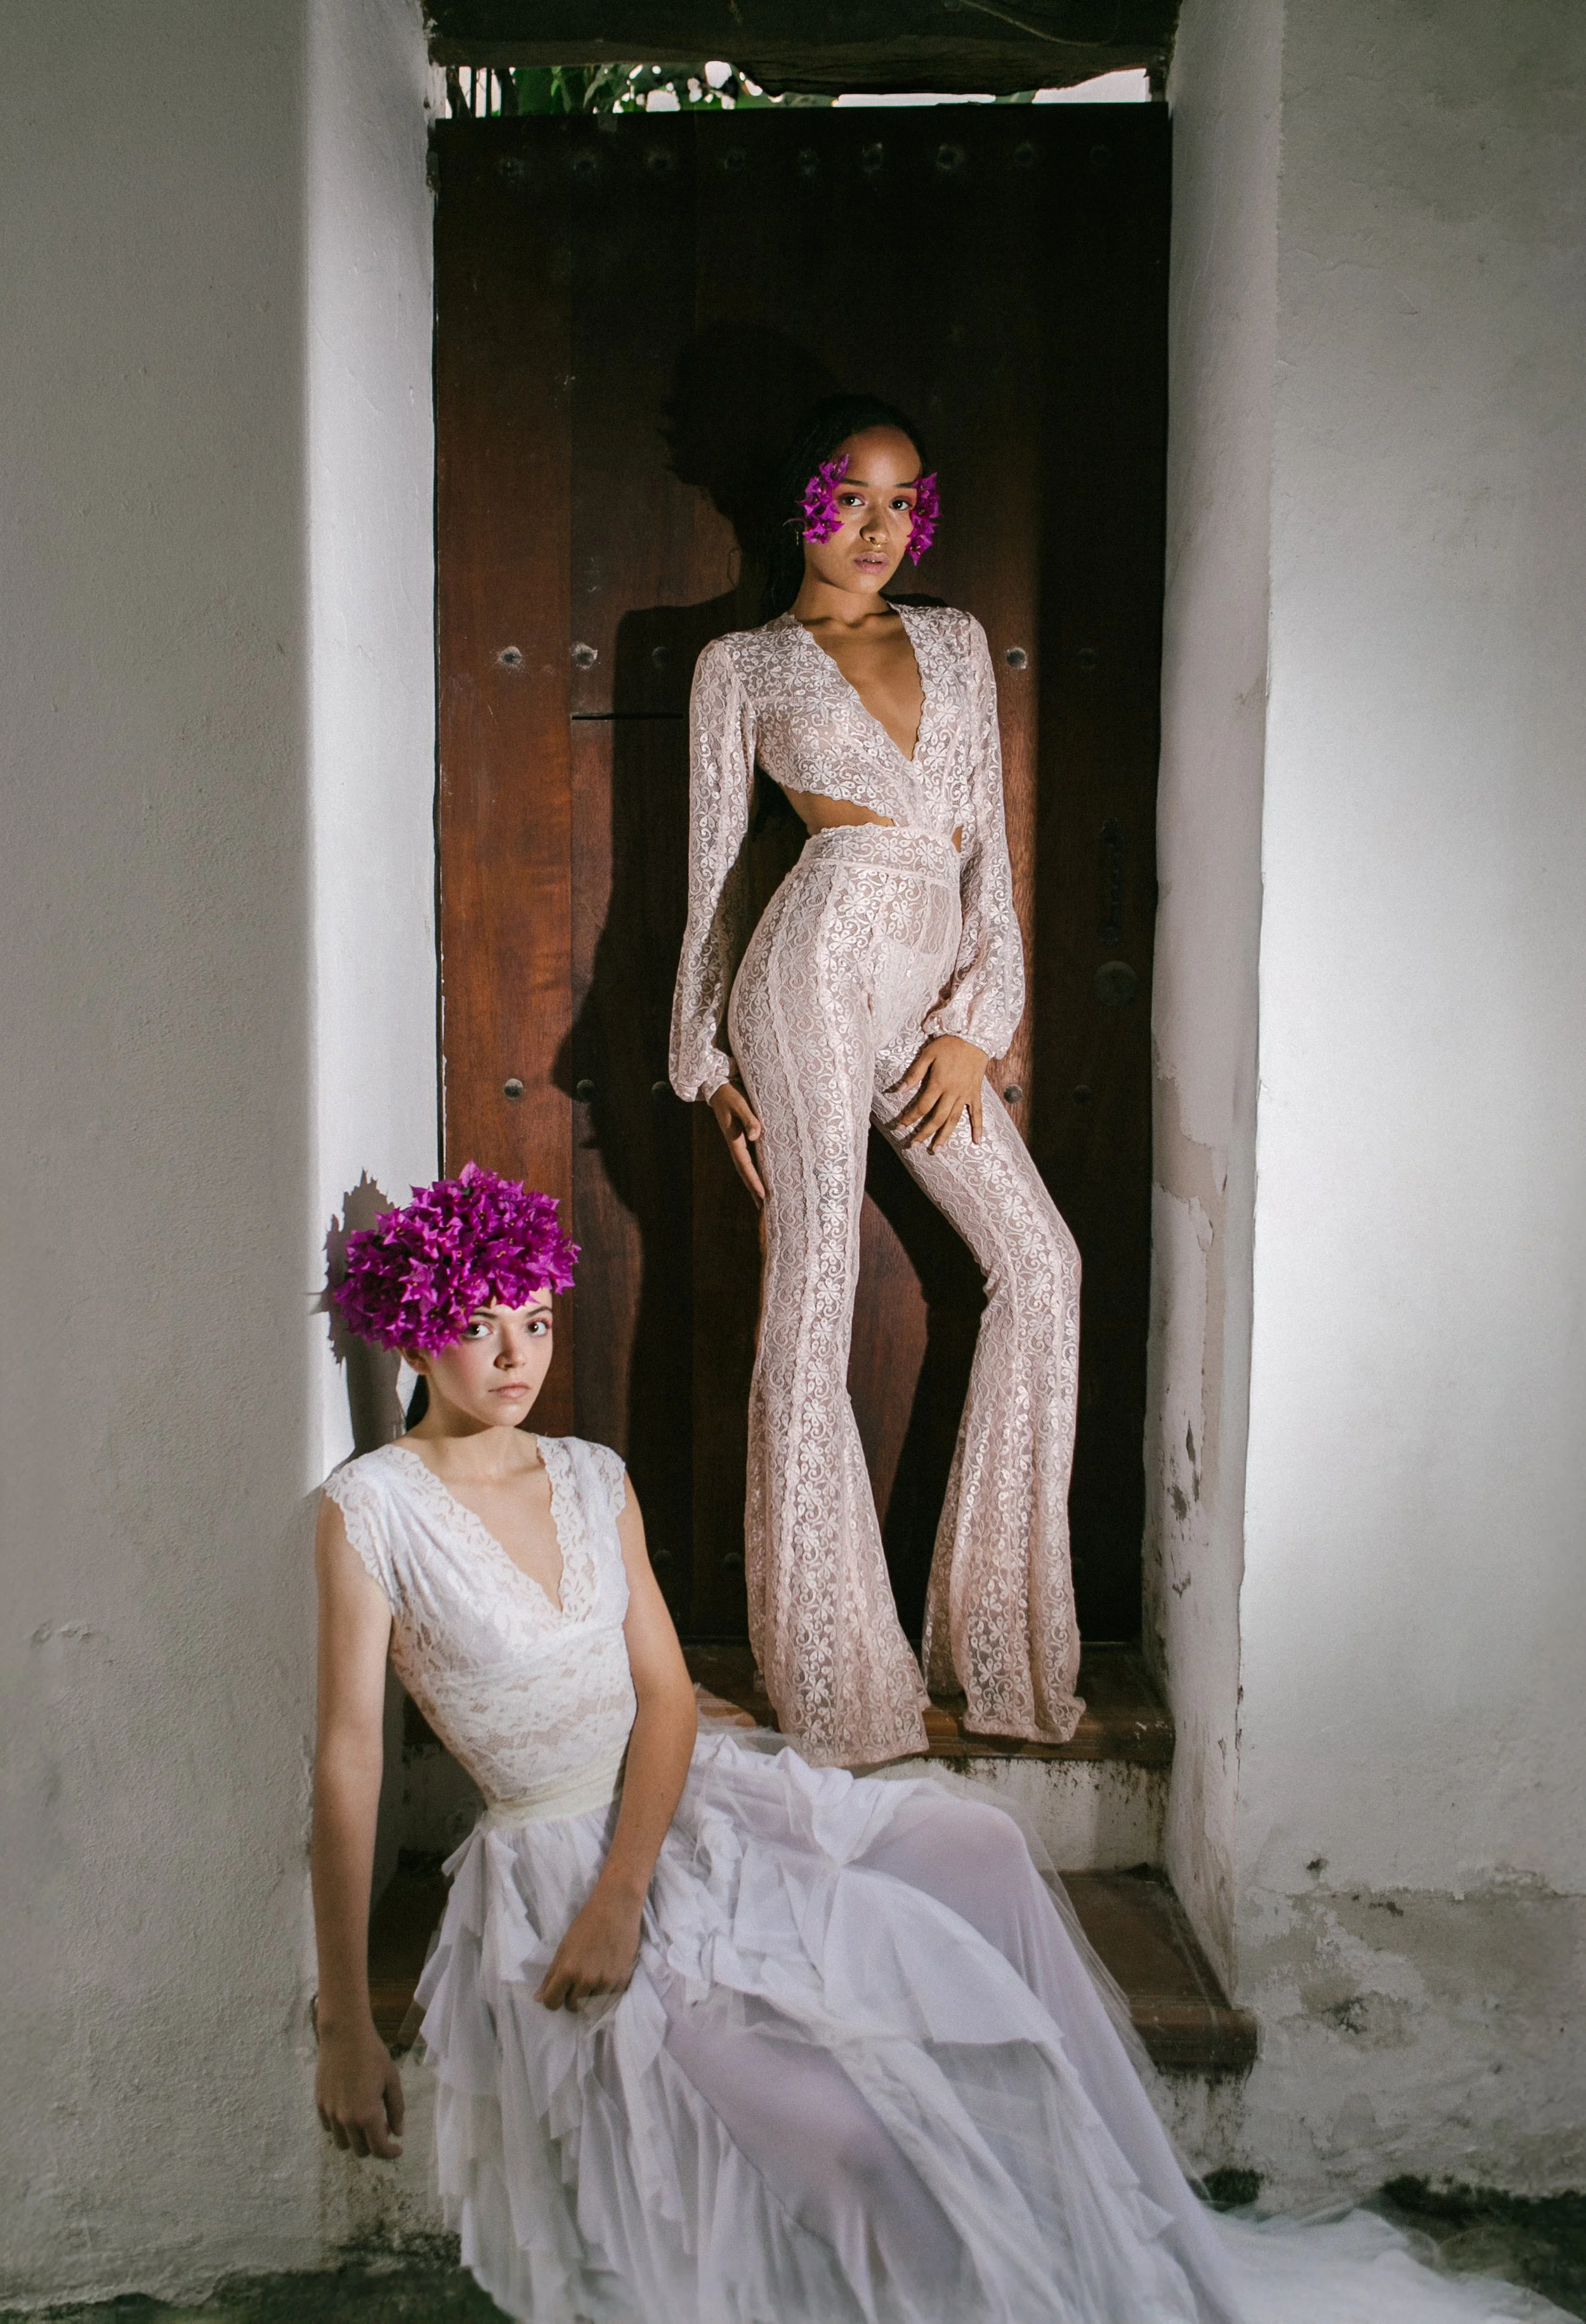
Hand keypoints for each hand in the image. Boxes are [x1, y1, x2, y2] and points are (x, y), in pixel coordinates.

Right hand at [315, 2017, 404, 2159]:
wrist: (344, 2035)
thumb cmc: (373, 2055)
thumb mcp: (392, 2080)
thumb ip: (396, 2109)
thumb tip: (398, 2133)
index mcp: (367, 2114)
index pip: (379, 2149)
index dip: (390, 2154)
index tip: (397, 2150)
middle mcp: (346, 2119)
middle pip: (361, 2150)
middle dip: (374, 2144)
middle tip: (383, 2126)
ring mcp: (330, 2113)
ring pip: (343, 2144)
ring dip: (356, 2139)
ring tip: (365, 2120)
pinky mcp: (320, 2105)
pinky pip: (330, 2129)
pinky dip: (341, 2128)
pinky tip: (350, 2111)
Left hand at [536, 1882, 643, 2010]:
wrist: (616, 1908)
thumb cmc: (586, 1924)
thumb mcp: (563, 1947)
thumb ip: (551, 1975)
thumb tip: (538, 1999)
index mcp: (568, 1970)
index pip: (552, 2003)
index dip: (553, 1999)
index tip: (558, 1992)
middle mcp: (586, 1980)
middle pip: (573, 2007)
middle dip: (572, 1997)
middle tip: (577, 1982)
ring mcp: (605, 1982)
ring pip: (591, 2007)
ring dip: (589, 1997)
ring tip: (593, 1978)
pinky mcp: (622, 1981)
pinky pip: (608, 2002)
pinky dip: (604, 1994)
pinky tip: (605, 1977)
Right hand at [708, 1081, 764, 1204]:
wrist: (718, 1085)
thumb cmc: (730, 1093)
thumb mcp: (740, 1103)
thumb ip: (749, 1118)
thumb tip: (756, 1136)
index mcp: (734, 1139)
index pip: (745, 1165)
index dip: (754, 1181)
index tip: (763, 1196)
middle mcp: (735, 1143)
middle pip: (744, 1172)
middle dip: (753, 1189)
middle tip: (763, 1208)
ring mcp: (737, 1141)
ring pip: (745, 1167)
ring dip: (753, 1183)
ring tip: (762, 1198)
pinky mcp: (741, 1136)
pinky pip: (748, 1158)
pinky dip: (754, 1170)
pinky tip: (761, 1174)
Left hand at [890, 1035, 989, 1152]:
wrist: (974, 1036)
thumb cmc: (948, 1044)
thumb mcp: (927, 1054)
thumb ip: (914, 1074)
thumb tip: (899, 1090)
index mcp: (939, 1083)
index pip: (922, 1107)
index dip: (910, 1118)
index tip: (900, 1126)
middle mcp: (952, 1093)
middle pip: (937, 1118)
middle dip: (924, 1133)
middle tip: (913, 1145)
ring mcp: (965, 1094)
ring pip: (954, 1120)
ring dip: (945, 1136)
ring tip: (937, 1149)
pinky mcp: (975, 1093)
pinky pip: (978, 1113)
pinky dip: (978, 1127)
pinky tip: (977, 1141)